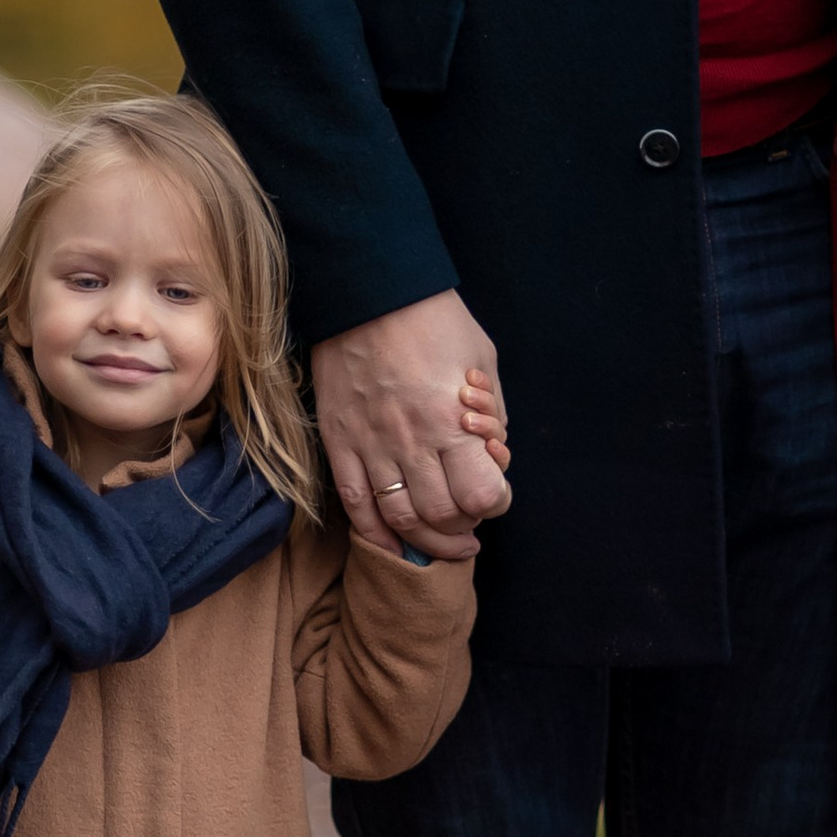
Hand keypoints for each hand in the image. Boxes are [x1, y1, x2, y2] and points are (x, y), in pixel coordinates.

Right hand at [312, 292, 511, 563]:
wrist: (369, 291)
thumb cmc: (435, 322)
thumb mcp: (483, 360)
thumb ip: (493, 416)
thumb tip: (492, 459)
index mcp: (453, 421)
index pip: (483, 497)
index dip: (496, 502)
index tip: (496, 492)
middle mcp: (412, 442)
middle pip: (443, 515)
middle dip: (464, 524)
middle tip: (469, 515)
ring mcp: (371, 446)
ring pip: (400, 519)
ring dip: (426, 538)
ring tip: (441, 536)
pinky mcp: (340, 443)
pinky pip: (355, 505)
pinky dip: (376, 535)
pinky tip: (394, 545)